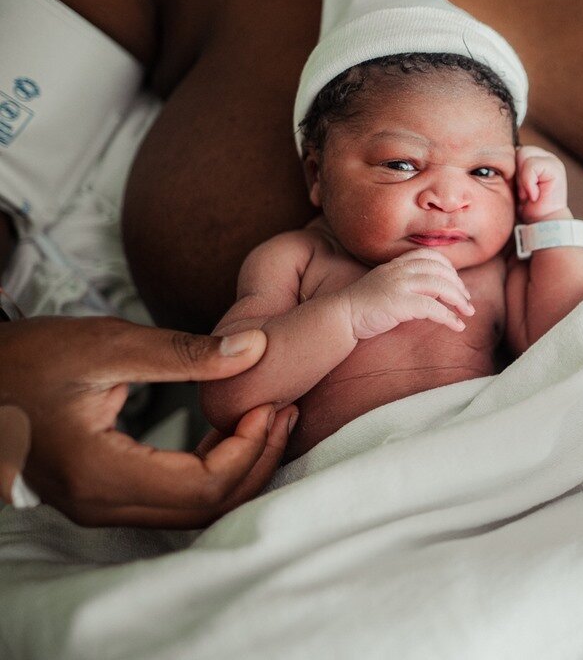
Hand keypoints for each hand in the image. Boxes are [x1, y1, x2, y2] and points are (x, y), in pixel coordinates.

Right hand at [0, 317, 295, 527]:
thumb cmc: (23, 359)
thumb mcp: (105, 344)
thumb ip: (183, 353)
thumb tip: (256, 348)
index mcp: (100, 474)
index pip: (205, 486)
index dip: (250, 448)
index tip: (272, 403)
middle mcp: (101, 504)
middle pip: (207, 508)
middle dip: (256, 461)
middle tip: (284, 411)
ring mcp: (100, 506)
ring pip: (194, 510)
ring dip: (239, 468)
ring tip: (268, 417)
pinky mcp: (104, 494)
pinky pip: (174, 498)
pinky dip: (213, 470)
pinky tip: (231, 430)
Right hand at [348, 249, 474, 339]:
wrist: (341, 316)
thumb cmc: (363, 305)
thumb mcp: (386, 284)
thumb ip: (405, 281)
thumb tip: (432, 291)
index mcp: (396, 264)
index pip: (430, 256)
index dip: (449, 268)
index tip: (457, 284)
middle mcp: (399, 270)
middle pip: (440, 270)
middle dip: (458, 285)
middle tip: (467, 301)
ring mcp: (400, 285)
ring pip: (441, 286)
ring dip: (459, 300)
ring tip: (468, 312)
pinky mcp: (400, 304)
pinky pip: (434, 309)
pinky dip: (450, 317)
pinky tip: (457, 326)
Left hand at [516, 145, 568, 222]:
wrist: (542, 224)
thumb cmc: (527, 207)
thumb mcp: (516, 184)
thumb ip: (513, 169)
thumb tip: (500, 158)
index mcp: (536, 158)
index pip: (515, 152)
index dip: (512, 171)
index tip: (518, 192)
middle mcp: (545, 156)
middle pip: (519, 151)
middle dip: (516, 174)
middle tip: (522, 194)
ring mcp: (552, 161)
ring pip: (523, 154)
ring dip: (522, 179)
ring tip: (528, 195)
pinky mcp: (555, 168)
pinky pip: (531, 165)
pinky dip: (528, 183)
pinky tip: (534, 195)